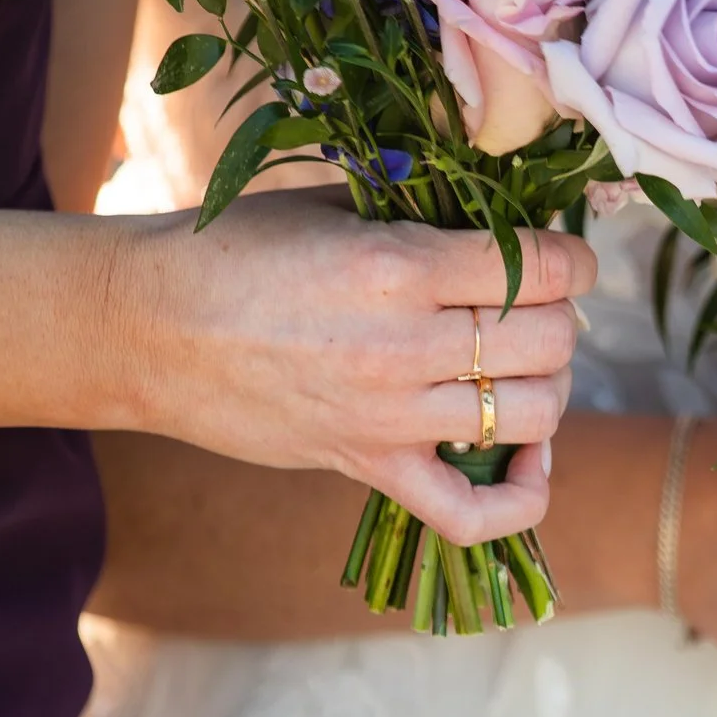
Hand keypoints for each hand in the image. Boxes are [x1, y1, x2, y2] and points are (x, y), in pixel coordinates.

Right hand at [116, 189, 594, 545]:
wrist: (143, 325)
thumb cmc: (233, 250)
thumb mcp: (333, 203)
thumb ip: (420, 211)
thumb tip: (503, 218)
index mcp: (400, 263)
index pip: (542, 268)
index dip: (572, 260)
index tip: (564, 258)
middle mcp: (404, 344)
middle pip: (549, 342)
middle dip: (560, 317)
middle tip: (536, 306)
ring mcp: (389, 416)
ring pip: (534, 413)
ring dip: (546, 386)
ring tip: (520, 363)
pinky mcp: (367, 467)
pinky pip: (470, 512)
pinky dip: (520, 498)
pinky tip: (528, 460)